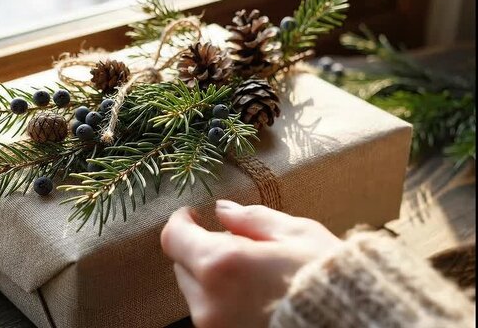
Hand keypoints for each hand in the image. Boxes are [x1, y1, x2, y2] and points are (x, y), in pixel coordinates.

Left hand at [160, 200, 341, 327]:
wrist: (353, 326)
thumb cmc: (327, 280)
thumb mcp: (295, 235)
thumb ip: (251, 220)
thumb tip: (223, 211)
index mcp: (221, 264)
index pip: (174, 238)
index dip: (181, 221)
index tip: (193, 215)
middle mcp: (208, 301)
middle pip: (182, 265)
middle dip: (201, 249)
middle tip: (236, 244)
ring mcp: (214, 327)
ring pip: (195, 291)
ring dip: (212, 277)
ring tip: (252, 275)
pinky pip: (210, 312)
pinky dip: (222, 300)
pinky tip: (254, 296)